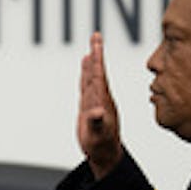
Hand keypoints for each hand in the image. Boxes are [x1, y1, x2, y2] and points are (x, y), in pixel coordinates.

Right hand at [77, 31, 122, 178]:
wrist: (104, 153)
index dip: (97, 58)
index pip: (99, 74)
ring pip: (92, 76)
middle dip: (96, 53)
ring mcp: (95, 100)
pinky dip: (86, 73)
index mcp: (102, 100)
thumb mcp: (97, 134)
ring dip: (92, 61)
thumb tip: (96, 111)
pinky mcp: (90, 104)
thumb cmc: (101, 145)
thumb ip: (96, 122)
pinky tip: (86, 65)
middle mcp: (100, 97)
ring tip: (92, 47)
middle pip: (97, 70)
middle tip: (96, 36)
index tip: (97, 43)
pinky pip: (87, 84)